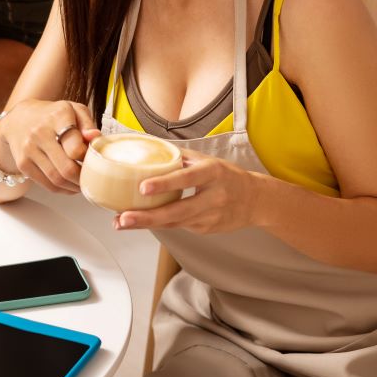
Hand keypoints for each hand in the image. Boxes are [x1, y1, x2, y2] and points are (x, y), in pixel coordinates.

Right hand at [0, 99, 98, 192]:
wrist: (20, 118)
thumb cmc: (52, 115)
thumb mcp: (73, 110)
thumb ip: (87, 124)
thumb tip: (96, 138)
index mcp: (57, 117)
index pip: (76, 148)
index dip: (89, 159)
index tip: (94, 160)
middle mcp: (40, 133)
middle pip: (67, 169)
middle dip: (83, 178)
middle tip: (92, 178)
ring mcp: (29, 150)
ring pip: (57, 180)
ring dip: (73, 187)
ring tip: (82, 183)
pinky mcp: (22, 164)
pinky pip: (46, 185)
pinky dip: (62, 189)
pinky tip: (70, 185)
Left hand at [115, 149, 260, 235]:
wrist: (255, 200)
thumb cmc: (226, 176)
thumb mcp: (208, 161)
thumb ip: (181, 158)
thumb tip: (149, 146)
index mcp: (213, 173)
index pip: (187, 178)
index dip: (165, 183)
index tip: (143, 188)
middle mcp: (213, 197)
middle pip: (177, 211)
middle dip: (147, 217)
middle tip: (123, 218)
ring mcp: (210, 217)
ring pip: (173, 223)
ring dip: (145, 223)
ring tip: (120, 223)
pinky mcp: (206, 230)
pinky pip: (178, 226)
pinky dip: (159, 224)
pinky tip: (140, 222)